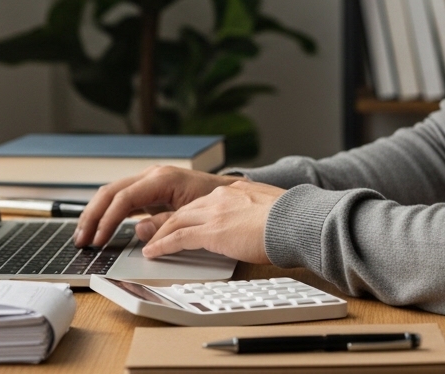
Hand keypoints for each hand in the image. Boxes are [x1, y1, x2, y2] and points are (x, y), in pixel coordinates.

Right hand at [73, 166, 236, 247]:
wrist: (230, 193)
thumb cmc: (216, 201)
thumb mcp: (192, 214)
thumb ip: (166, 223)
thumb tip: (139, 231)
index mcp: (161, 179)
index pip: (123, 199)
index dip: (107, 220)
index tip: (98, 240)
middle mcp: (152, 176)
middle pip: (110, 192)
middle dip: (92, 216)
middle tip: (81, 239)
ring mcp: (149, 182)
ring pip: (112, 193)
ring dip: (95, 214)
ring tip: (83, 235)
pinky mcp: (150, 191)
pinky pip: (122, 199)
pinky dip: (108, 212)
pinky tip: (100, 227)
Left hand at [140, 180, 284, 263]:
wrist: (296, 220)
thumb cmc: (293, 219)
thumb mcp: (273, 211)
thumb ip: (260, 213)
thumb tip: (265, 223)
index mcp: (235, 191)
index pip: (202, 202)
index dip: (187, 213)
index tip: (177, 221)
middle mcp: (221, 197)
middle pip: (183, 209)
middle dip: (165, 221)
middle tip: (151, 231)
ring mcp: (215, 212)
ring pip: (176, 221)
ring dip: (158, 233)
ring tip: (147, 244)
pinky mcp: (212, 230)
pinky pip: (178, 237)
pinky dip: (162, 245)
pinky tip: (153, 252)